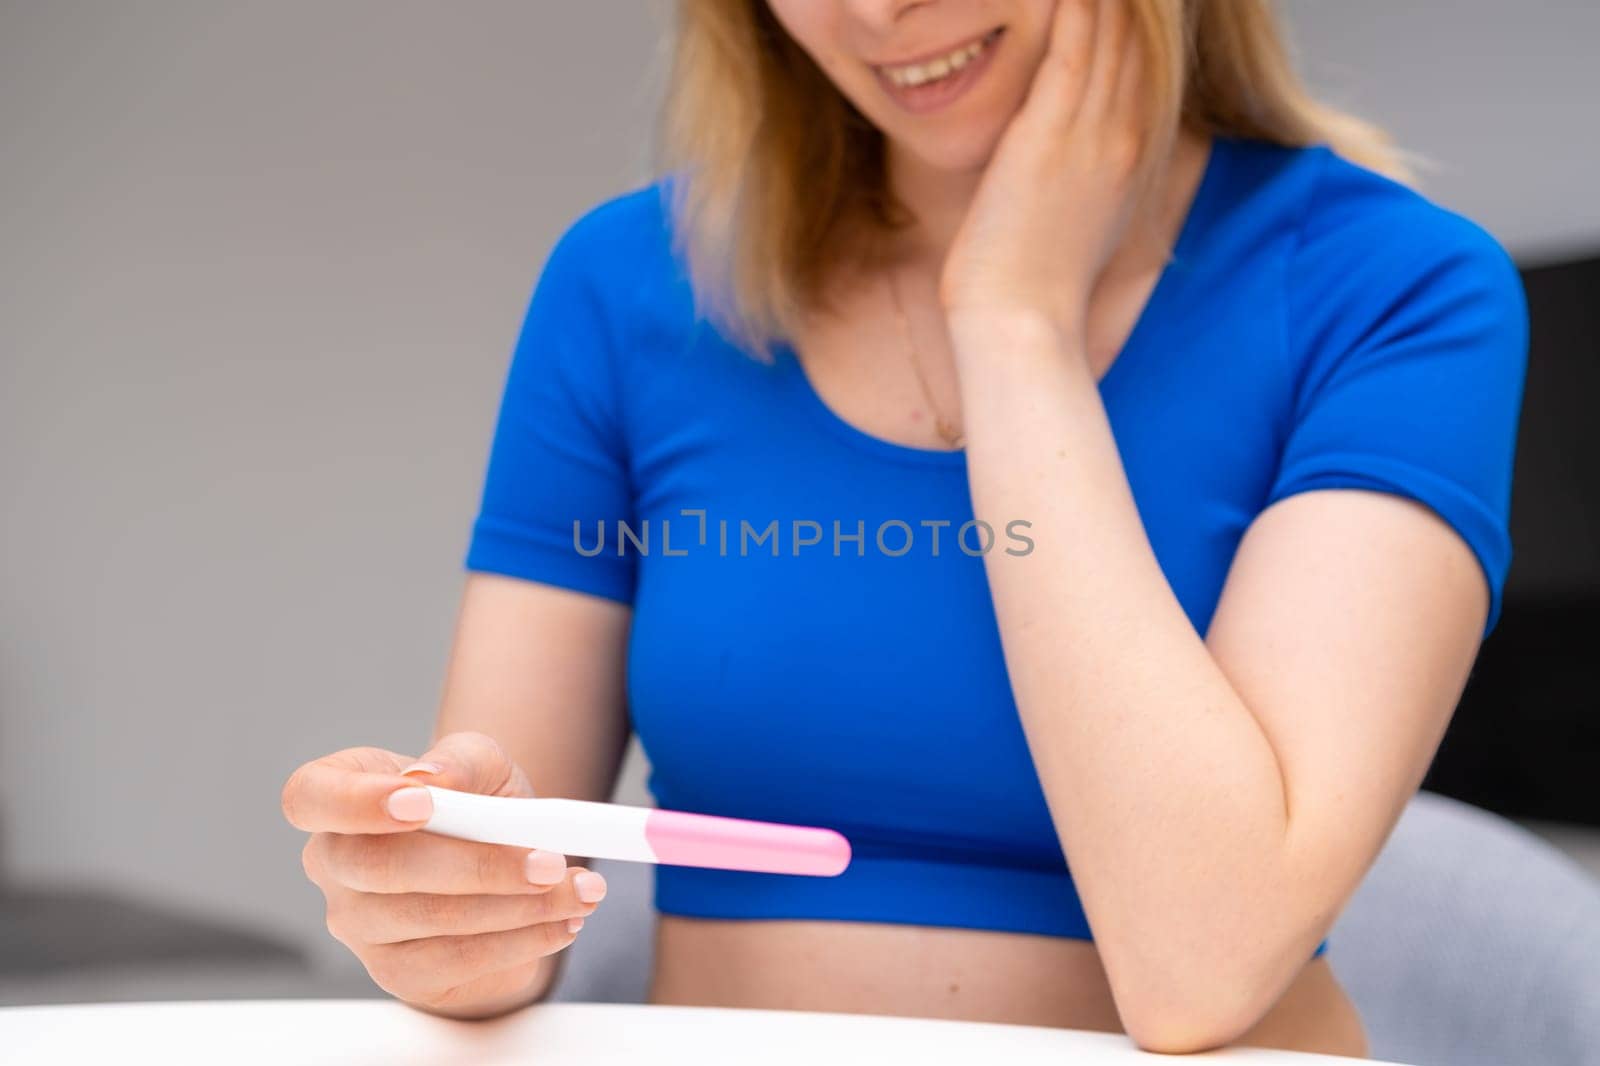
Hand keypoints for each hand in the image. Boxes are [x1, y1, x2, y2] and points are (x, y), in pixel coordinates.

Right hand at [281, 731, 606, 1018]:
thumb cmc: (476, 803)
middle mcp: (333, 861)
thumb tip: (432, 779)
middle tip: (549, 861)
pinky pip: (456, 959)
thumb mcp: (481, 764)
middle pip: (379, 868)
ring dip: (518, 906)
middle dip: (476, 866)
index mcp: (337, 793)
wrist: (501, 863)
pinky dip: (520, 940)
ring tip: (577, 890)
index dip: (355, 803)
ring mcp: (358, 922)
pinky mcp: (396, 970)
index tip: (422, 804)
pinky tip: (562, 921)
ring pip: (429, 918)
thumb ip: (460, 760)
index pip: (309, 797)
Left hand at [939, 0, 1146, 340]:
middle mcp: (1127, 133)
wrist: (1020, 327)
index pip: (1150, 57)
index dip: (1144, 12)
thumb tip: (1089, 161)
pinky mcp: (1049, 134)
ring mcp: (1092, 132)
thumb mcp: (1083, 221)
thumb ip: (1094, 175)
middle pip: (1142, 31)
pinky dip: (1070, 2)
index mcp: (1136, 152)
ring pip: (1112, 26)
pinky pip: (1069, 43)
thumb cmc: (1036, 284)